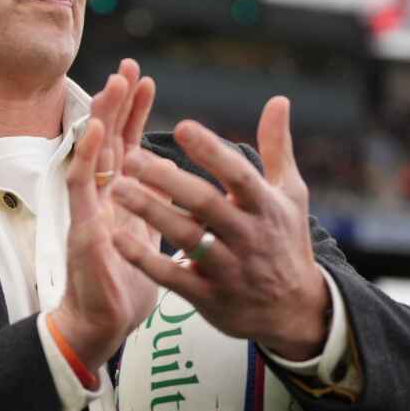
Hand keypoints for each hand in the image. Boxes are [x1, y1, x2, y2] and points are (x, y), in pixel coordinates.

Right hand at [51, 59, 159, 371]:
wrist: (106, 324)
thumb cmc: (127, 284)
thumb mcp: (152, 236)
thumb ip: (160, 206)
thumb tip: (177, 179)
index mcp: (122, 196)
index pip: (127, 145)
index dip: (135, 114)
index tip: (146, 81)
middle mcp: (102, 196)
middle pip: (108, 139)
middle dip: (117, 103)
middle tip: (128, 67)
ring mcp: (88, 207)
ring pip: (91, 152)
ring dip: (101, 118)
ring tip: (113, 85)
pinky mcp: (80, 226)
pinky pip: (80, 185)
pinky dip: (86, 155)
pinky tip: (94, 130)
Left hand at [111, 96, 330, 360]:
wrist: (294, 310)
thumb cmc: (285, 240)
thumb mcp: (290, 194)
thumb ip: (277, 147)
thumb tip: (279, 99)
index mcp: (265, 206)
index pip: (239, 174)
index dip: (212, 151)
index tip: (182, 127)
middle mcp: (248, 235)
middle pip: (205, 203)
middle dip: (167, 180)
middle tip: (130, 157)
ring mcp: (228, 268)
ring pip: (185, 237)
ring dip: (150, 211)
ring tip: (116, 187)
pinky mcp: (209, 297)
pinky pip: (172, 277)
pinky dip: (145, 259)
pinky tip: (117, 237)